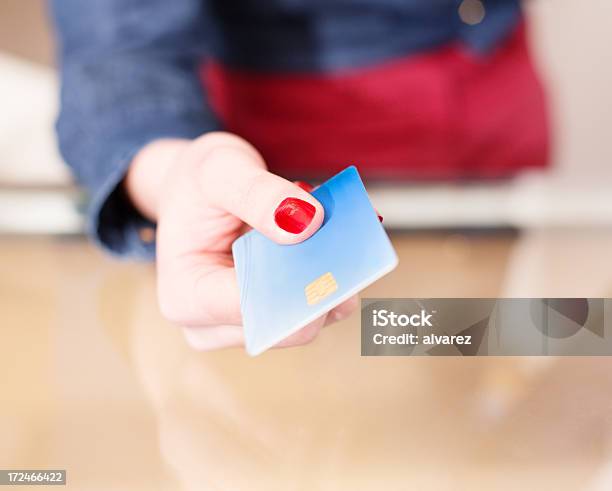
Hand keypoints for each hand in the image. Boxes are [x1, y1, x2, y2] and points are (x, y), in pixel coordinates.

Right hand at [125, 132, 357, 350]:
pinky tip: (339, 241)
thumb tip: (307, 224)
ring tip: (342, 232)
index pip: (249, 308)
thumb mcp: (217, 169)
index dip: (295, 290)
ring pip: (310, 318)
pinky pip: (317, 307)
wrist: (198, 194)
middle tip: (350, 242)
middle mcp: (211, 325)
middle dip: (321, 283)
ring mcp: (245, 326)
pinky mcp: (276, 317)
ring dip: (332, 277)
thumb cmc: (198, 185)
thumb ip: (256, 193)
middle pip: (285, 323)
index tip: (337, 260)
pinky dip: (333, 275)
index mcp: (185, 296)